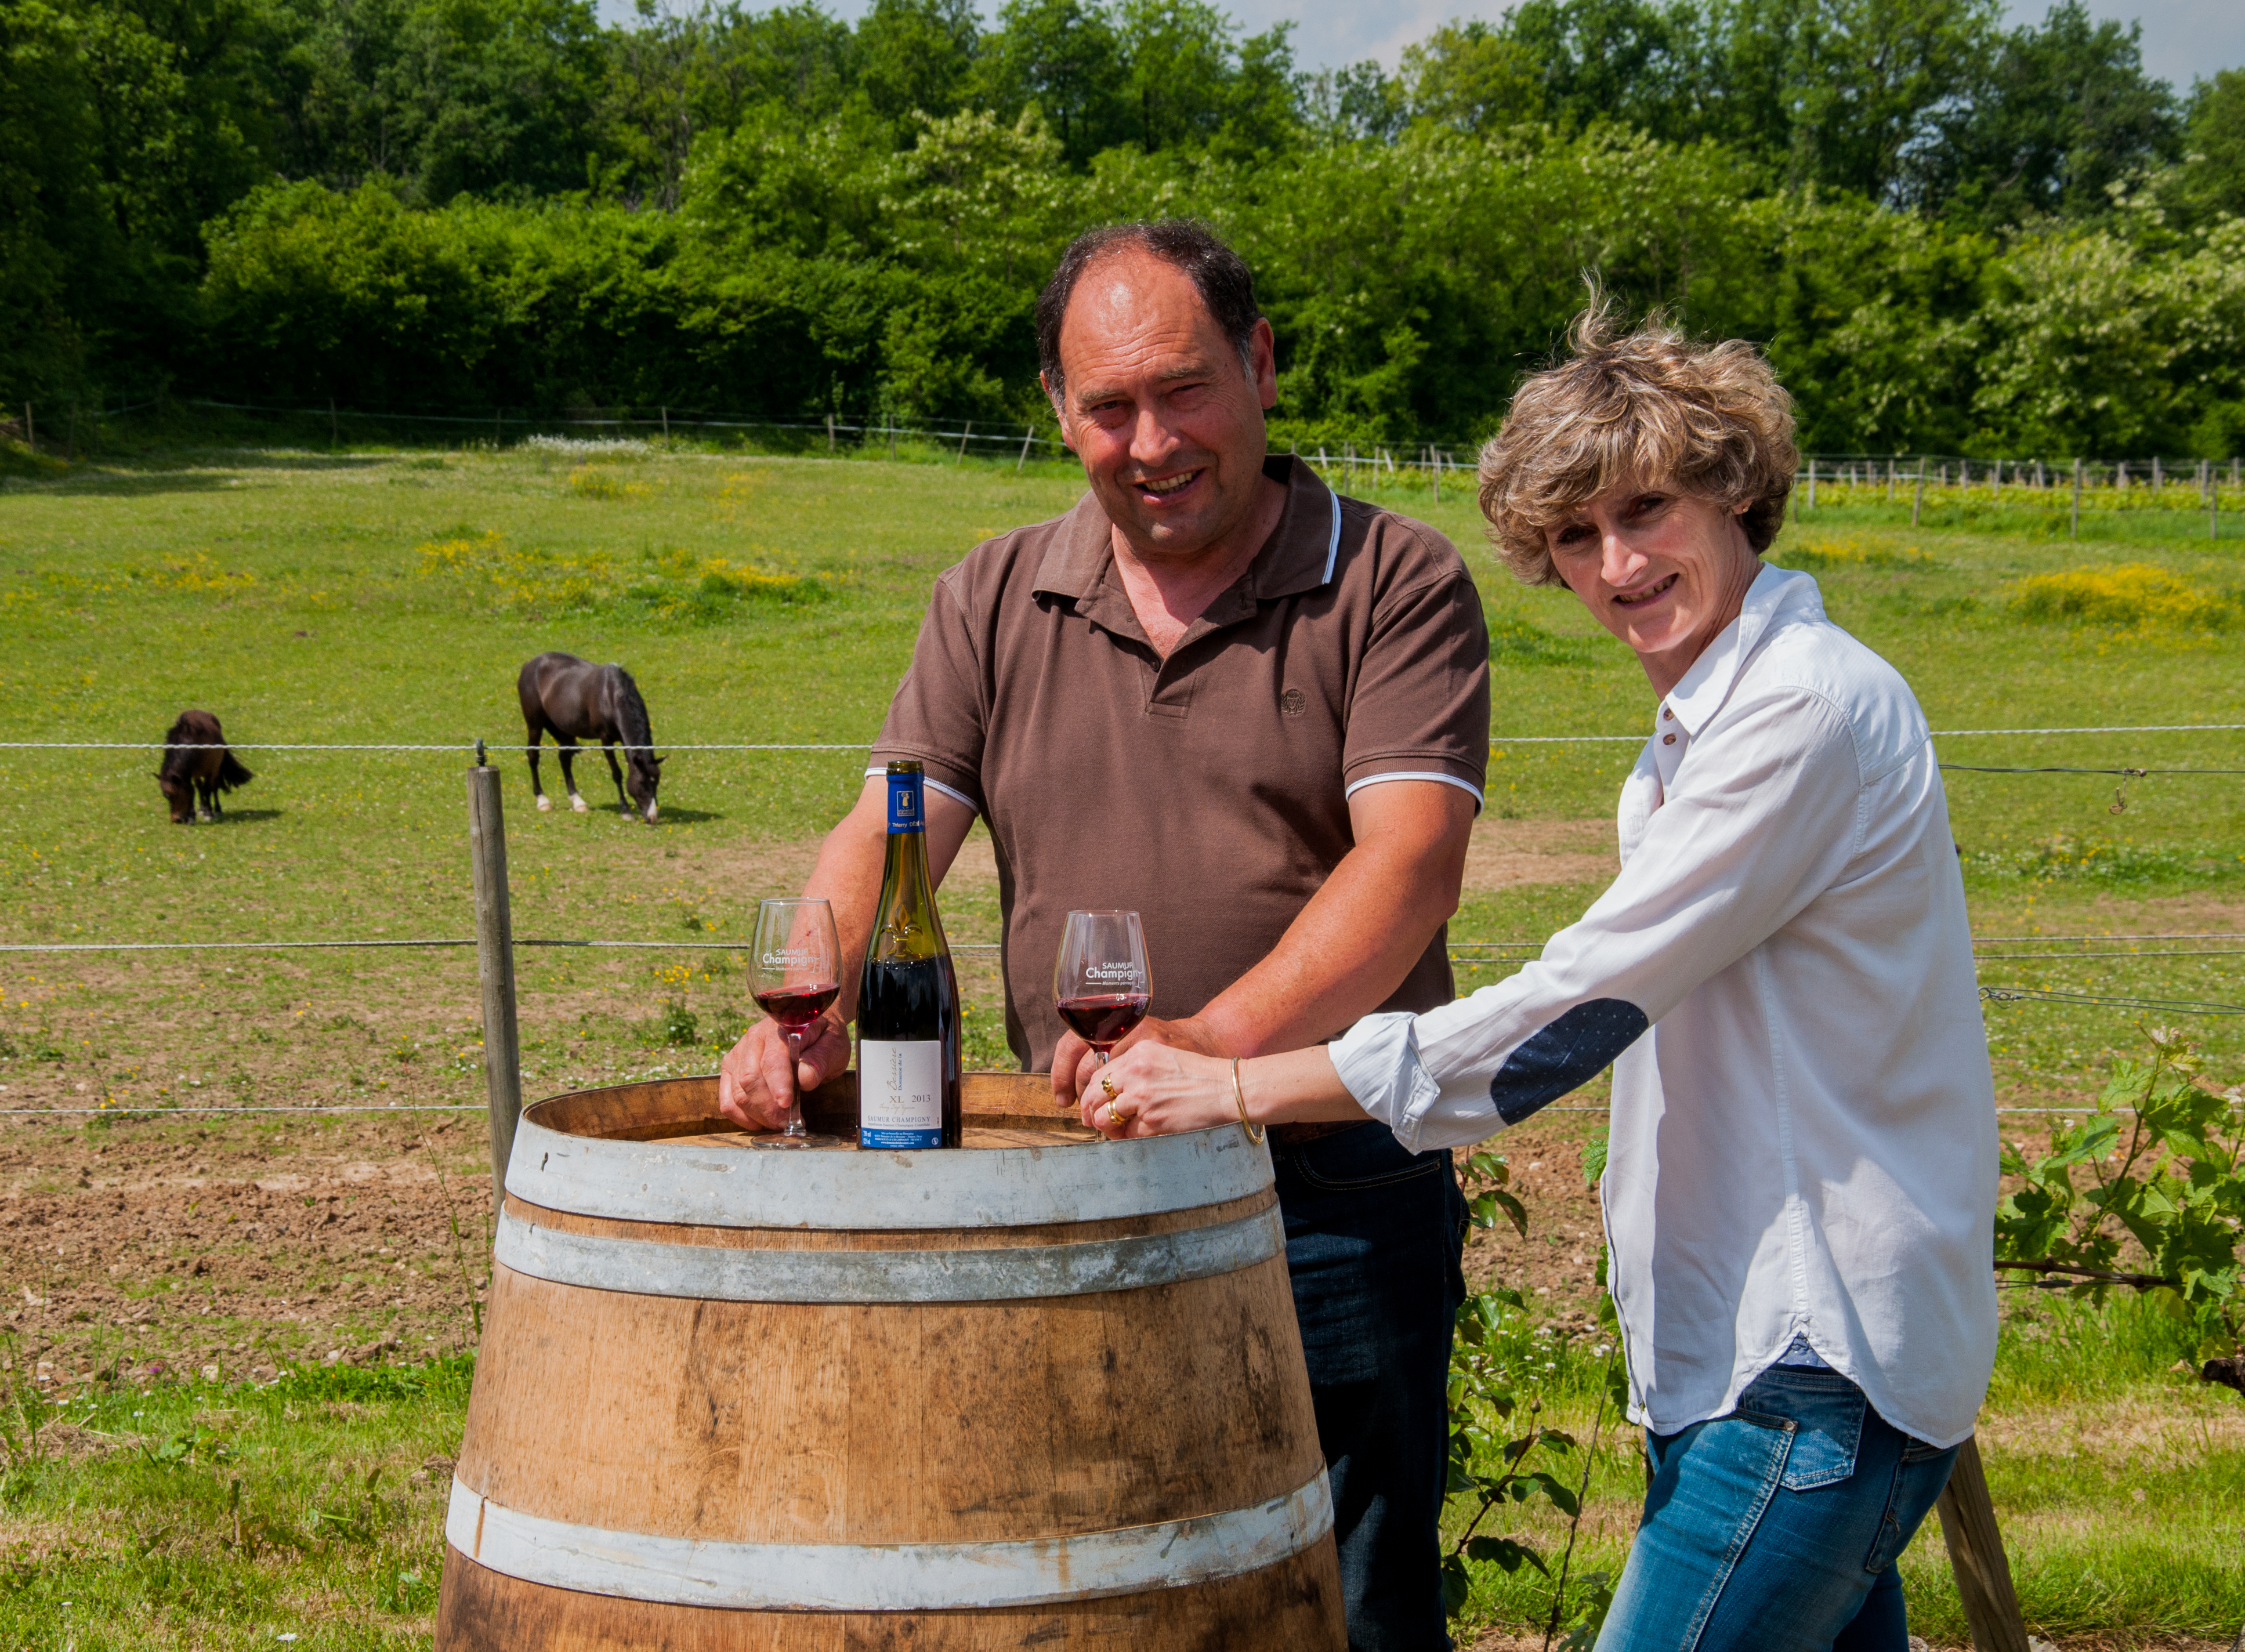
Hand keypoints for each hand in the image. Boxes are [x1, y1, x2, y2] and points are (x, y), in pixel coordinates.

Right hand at [717, 1009, 849, 1130]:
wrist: (810, 1027)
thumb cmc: (823, 1038)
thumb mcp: (832, 1046)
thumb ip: (819, 1060)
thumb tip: (804, 1078)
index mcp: (780, 1029)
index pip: (773, 1060)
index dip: (778, 1084)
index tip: (786, 1104)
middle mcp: (753, 1039)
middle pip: (750, 1079)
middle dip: (768, 1108)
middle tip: (788, 1123)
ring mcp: (739, 1054)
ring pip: (738, 1092)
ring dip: (757, 1114)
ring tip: (778, 1124)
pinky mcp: (731, 1068)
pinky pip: (727, 1099)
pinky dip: (741, 1116)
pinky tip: (760, 1122)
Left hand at [1077, 1040, 1238, 1138]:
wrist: (1227, 1089)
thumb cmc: (1199, 1074)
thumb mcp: (1163, 1056)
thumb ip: (1134, 1067)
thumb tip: (1107, 1090)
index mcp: (1139, 1052)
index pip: (1097, 1074)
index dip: (1089, 1093)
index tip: (1090, 1104)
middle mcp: (1137, 1072)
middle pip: (1094, 1096)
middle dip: (1091, 1112)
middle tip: (1094, 1121)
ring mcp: (1143, 1097)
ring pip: (1104, 1117)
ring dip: (1107, 1127)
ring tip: (1118, 1129)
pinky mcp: (1153, 1121)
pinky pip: (1126, 1134)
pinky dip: (1129, 1137)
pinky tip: (1140, 1133)